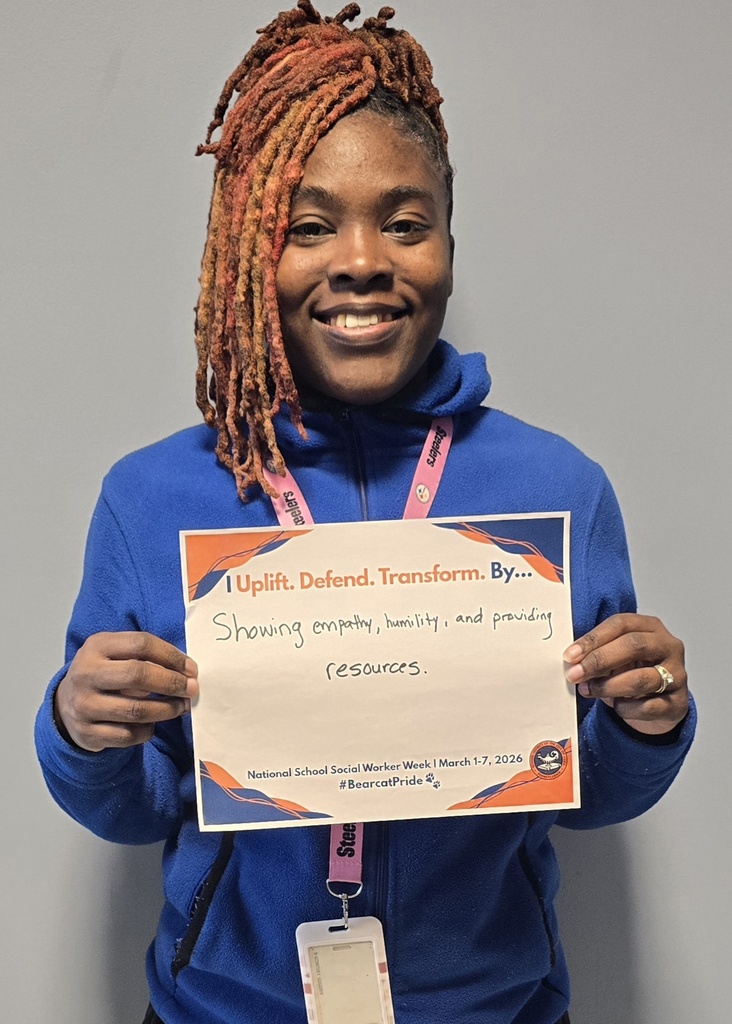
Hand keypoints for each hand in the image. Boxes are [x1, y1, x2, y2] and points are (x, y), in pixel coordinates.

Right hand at [54, 632, 198, 751]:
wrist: (66, 704)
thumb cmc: (103, 674)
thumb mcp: (115, 653)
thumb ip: (146, 656)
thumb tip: (187, 672)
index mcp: (96, 646)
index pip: (141, 644)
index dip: (172, 656)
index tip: (191, 669)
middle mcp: (86, 674)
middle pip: (138, 675)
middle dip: (172, 683)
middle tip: (191, 689)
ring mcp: (84, 705)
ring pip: (136, 710)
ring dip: (167, 709)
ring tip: (181, 706)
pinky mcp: (87, 733)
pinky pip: (128, 735)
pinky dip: (147, 730)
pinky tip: (153, 723)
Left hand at [563, 613, 687, 735]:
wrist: (659, 704)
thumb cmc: (634, 672)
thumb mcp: (617, 656)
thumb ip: (597, 654)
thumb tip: (572, 663)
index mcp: (651, 627)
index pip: (621, 624)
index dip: (593, 638)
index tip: (570, 655)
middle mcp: (668, 646)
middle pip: (634, 645)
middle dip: (599, 660)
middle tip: (575, 673)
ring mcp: (677, 674)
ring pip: (640, 679)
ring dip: (608, 686)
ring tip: (588, 690)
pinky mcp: (678, 702)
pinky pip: (647, 707)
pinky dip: (625, 708)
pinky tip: (615, 705)